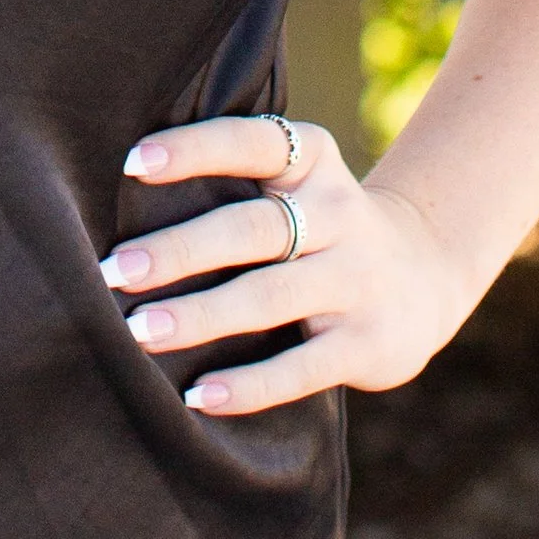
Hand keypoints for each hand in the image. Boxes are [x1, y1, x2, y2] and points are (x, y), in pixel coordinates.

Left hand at [98, 115, 471, 412]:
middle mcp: (339, 212)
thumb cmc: (317, 224)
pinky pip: (301, 368)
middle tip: (113, 271)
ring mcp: (357, 279)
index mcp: (312, 160)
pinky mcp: (369, 342)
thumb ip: (233, 180)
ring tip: (140, 330)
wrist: (424, 274)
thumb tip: (118, 199)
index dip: (194, 149)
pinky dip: (249, 385)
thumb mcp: (296, 182)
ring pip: (269, 297)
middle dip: (179, 251)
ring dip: (201, 315)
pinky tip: (199, 396)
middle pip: (251, 228)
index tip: (133, 164)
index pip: (251, 142)